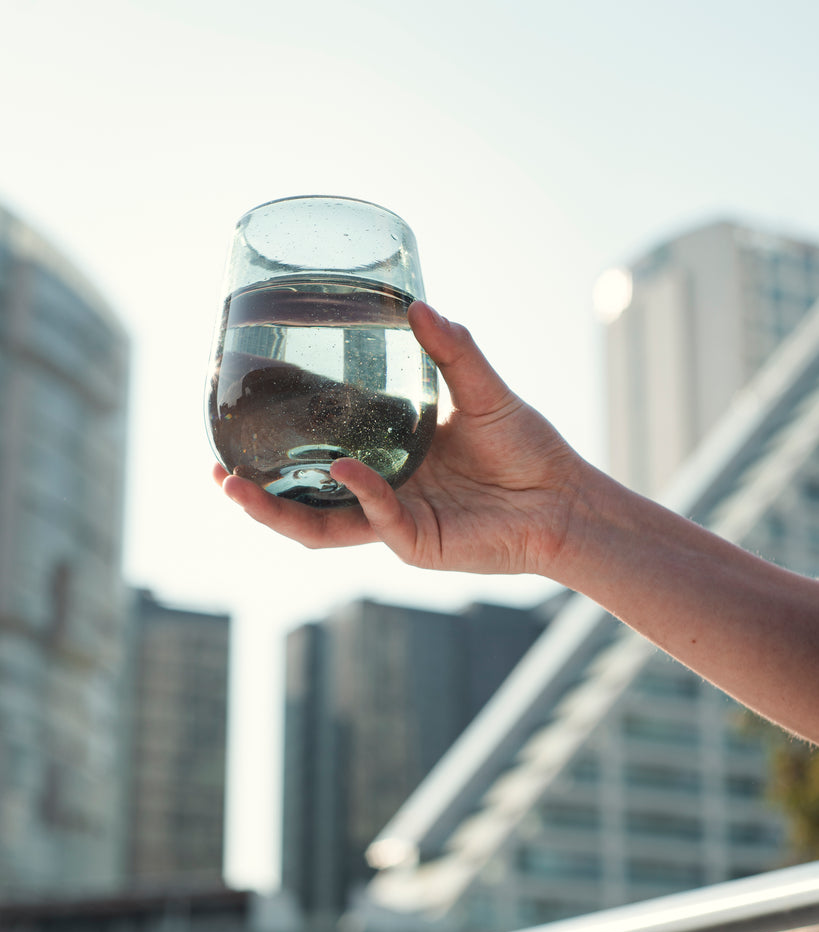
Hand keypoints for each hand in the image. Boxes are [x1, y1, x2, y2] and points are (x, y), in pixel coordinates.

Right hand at [214, 301, 586, 576]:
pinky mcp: (417, 542)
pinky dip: (359, 493)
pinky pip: (376, 520)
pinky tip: (343, 469)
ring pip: (320, 526)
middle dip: (257, 491)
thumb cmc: (527, 448)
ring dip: (276, 510)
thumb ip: (452, 350)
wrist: (564, 499)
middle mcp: (383, 491)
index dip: (280, 437)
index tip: (244, 409)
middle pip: (304, 498)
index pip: (321, 448)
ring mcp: (396, 520)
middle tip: (217, 467)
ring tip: (235, 485)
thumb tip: (416, 304)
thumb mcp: (483, 390)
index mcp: (387, 456)